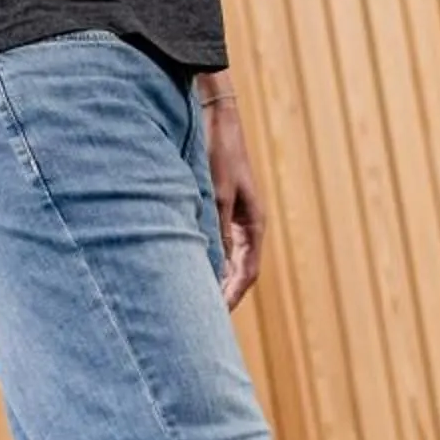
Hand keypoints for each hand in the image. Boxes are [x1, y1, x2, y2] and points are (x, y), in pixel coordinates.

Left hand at [201, 84, 265, 309]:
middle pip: (237, 271)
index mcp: (253, 225)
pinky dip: (205, 260)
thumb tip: (213, 267)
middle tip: (202, 320)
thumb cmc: (219, 153)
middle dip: (222, 295)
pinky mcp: (220, 208)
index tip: (215, 318)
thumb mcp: (217, 194)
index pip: (246, 274)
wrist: (216, 119)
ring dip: (213, 279)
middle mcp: (246, 225)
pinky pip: (215, 243)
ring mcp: (234, 217)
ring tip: (193, 302)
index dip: (231, 298)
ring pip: (226, 259)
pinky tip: (187, 270)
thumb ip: (217, 230)